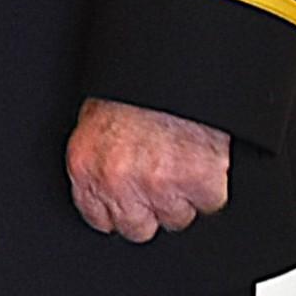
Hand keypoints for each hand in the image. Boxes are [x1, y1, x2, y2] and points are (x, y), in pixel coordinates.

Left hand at [66, 97, 230, 239]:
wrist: (168, 67)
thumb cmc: (131, 91)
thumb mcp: (96, 123)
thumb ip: (100, 161)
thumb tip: (105, 189)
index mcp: (86, 166)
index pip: (98, 219)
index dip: (119, 210)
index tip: (130, 201)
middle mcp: (118, 181)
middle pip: (137, 228)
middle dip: (150, 209)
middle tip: (159, 178)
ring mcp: (159, 185)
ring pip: (176, 218)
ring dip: (182, 196)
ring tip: (179, 159)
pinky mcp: (197, 183)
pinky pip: (209, 203)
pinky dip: (209, 185)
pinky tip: (199, 158)